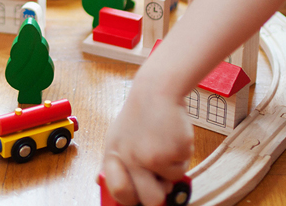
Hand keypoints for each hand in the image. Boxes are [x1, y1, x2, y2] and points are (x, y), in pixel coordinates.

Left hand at [99, 83, 192, 205]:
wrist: (156, 91)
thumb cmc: (140, 116)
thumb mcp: (117, 137)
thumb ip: (113, 163)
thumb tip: (101, 185)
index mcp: (113, 156)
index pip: (118, 191)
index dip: (131, 199)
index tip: (139, 198)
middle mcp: (130, 159)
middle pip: (150, 200)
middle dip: (159, 197)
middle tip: (161, 184)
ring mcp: (152, 157)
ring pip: (170, 186)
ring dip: (172, 173)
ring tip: (165, 149)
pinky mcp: (173, 152)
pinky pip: (183, 169)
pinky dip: (182, 158)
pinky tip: (173, 138)